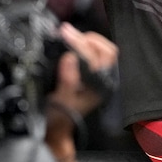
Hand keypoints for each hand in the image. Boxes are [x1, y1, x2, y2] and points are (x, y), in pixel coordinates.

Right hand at [44, 23, 117, 154]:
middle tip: (67, 32)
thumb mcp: (60, 101)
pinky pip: (93, 54)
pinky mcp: (91, 73)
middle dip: (87, 39)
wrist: (55, 129)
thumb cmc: (58, 118)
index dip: (80, 44)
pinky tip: (70, 43)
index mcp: (100, 87)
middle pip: (107, 50)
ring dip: (86, 41)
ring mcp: (98, 77)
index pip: (97, 58)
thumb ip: (67, 80)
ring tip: (68, 35)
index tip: (65, 34)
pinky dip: (83, 45)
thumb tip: (69, 58)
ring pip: (102, 51)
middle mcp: (103, 80)